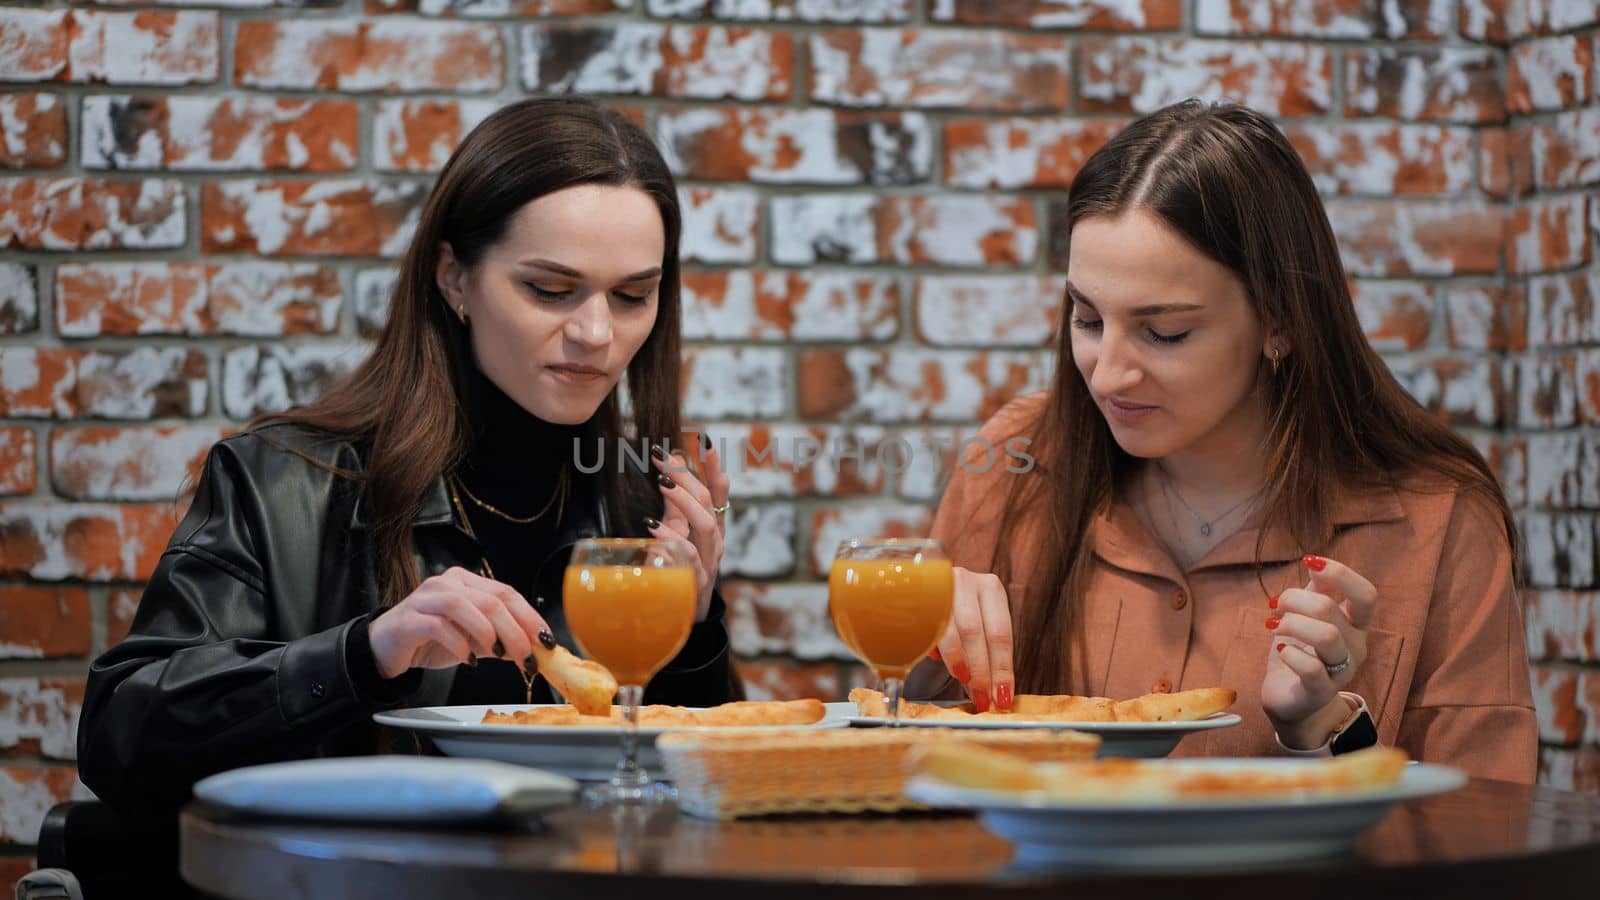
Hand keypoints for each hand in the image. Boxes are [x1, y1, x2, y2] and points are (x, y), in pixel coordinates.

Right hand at [368, 567, 550, 679]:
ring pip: (465, 606)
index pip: (507, 594)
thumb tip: (535, 651)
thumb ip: (500, 641)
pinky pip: (438, 626)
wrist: (386, 649)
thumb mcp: (473, 640)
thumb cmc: (431, 641)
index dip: (530, 617)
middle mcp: (448, 583)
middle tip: (528, 658)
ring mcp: (426, 597)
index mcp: (467, 582)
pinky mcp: (409, 618)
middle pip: (491, 600)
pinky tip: (468, 660)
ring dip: (488, 633)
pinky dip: (458, 643)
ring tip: (500, 655)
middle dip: (516, 631)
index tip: (547, 642)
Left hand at [647, 437, 729, 621]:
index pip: (719, 493)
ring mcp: (709, 563)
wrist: (686, 618)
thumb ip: (674, 505)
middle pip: (709, 503)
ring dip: (684, 502)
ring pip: (705, 525)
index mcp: (713, 529)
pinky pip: (688, 557)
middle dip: (687, 478)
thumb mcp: (679, 534)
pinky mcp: (696, 582)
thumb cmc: (682, 572)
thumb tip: (670, 467)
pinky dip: (671, 540)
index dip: (713, 467)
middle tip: (662, 461)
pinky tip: (653, 527)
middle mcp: (716, 543)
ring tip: (662, 484)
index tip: (705, 440)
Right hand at [931, 567, 1013, 711]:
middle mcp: (967, 582)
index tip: (1002, 697)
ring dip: (958, 661)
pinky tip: (937, 659)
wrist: (920, 581)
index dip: (1002, 670)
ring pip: (951, 630)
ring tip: (963, 680)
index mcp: (991, 588)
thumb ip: (986, 650)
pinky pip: (926, 625)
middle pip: (976, 633)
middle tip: (981, 697)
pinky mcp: (916, 593)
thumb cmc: (957, 608)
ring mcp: (940, 585)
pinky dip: (933, 646)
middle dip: (980, 671)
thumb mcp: (979, 620)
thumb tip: (991, 691)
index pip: (1001, 634)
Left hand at [1262, 554, 1376, 746]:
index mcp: (1356, 625)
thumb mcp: (1307, 616)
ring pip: (1326, 636)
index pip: (1365, 594)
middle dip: (1295, 598)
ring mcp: (1341, 672)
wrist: (1290, 699)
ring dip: (1291, 623)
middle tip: (1275, 604)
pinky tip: (1282, 651)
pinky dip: (1291, 654)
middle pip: (1332, 609)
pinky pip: (1312, 668)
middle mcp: (1355, 647)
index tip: (1309, 562)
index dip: (1341, 573)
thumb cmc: (1299, 651)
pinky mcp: (1321, 692)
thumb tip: (1315, 562)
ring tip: (1273, 625)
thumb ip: (1316, 591)